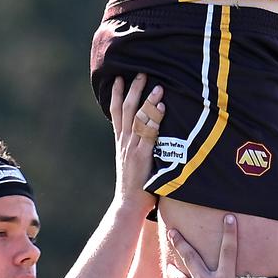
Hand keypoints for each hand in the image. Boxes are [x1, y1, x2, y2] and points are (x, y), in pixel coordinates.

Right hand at [111, 74, 163, 213]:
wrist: (128, 204)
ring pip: (138, 118)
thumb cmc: (136, 185)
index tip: (119, 78)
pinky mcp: (142, 156)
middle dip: (133, 89)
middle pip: (126, 109)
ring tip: (157, 85)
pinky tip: (161, 107)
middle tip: (141, 73)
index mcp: (121, 141)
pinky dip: (155, 119)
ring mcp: (132, 148)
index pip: (116, 112)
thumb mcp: (132, 161)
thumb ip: (138, 146)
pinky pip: (149, 133)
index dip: (116, 94)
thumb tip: (149, 133)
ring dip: (147, 100)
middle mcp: (124, 141)